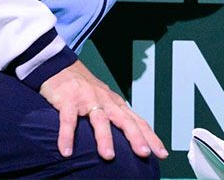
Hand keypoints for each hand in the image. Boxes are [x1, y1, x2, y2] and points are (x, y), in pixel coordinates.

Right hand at [39, 61, 167, 160]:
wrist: (61, 67)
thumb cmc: (85, 89)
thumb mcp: (104, 103)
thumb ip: (115, 120)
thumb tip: (129, 143)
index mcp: (116, 105)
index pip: (138, 122)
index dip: (150, 138)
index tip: (162, 154)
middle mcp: (106, 102)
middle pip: (125, 121)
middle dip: (136, 137)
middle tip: (144, 153)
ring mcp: (88, 100)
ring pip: (100, 120)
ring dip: (105, 138)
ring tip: (108, 156)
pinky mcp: (69, 100)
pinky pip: (68, 120)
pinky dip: (67, 136)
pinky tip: (66, 151)